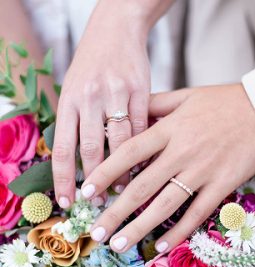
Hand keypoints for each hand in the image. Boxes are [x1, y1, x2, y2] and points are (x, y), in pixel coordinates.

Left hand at [52, 1, 151, 208]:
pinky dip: (143, 149)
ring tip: (125, 189)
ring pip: (120, 142)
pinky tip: (144, 165)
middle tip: (100, 202)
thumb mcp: (74, 90)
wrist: (115, 29)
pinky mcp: (141, 90)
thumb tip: (75, 163)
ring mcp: (117, 93)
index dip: (63, 179)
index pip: (63, 148)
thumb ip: (74, 123)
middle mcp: (90, 97)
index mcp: (69, 100)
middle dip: (97, 181)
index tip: (69, 201)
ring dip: (123, 170)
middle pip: (92, 149)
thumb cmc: (92, 66)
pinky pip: (142, 127)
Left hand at [80, 84, 254, 252]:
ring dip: (140, 227)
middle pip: (142, 186)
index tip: (86, 192)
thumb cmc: (222, 102)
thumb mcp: (185, 95)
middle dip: (116, 212)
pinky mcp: (222, 186)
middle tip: (96, 233)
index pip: (129, 153)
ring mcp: (202, 172)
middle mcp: (182, 152)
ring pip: (165, 205)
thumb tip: (127, 112)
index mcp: (169, 129)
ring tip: (119, 245)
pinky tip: (160, 246)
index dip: (105, 173)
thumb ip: (155, 103)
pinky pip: (197, 213)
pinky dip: (179, 231)